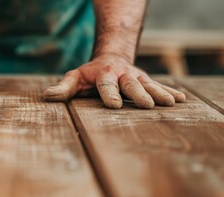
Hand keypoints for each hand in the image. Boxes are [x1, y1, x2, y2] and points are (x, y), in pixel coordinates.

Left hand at [43, 54, 185, 108]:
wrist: (111, 59)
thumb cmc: (89, 74)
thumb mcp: (74, 78)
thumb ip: (63, 88)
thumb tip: (46, 97)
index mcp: (103, 75)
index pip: (106, 85)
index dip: (109, 94)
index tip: (114, 105)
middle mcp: (122, 75)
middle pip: (131, 85)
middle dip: (139, 94)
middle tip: (147, 105)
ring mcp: (136, 78)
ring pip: (148, 85)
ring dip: (159, 93)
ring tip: (171, 103)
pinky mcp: (146, 81)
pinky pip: (159, 86)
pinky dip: (169, 92)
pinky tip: (181, 100)